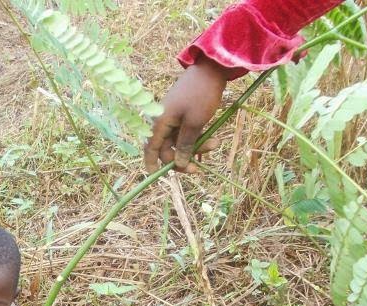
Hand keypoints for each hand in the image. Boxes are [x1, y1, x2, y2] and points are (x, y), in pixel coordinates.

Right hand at [144, 56, 227, 172]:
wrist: (211, 68)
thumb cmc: (201, 95)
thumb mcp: (195, 123)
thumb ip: (185, 144)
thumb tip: (178, 163)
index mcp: (160, 122)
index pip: (150, 148)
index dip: (152, 163)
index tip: (157, 175)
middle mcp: (163, 121)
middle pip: (168, 149)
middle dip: (184, 158)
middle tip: (199, 168)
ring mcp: (174, 118)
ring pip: (180, 142)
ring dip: (196, 147)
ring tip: (216, 143)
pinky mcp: (183, 115)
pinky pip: (187, 133)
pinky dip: (198, 138)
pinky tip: (212, 139)